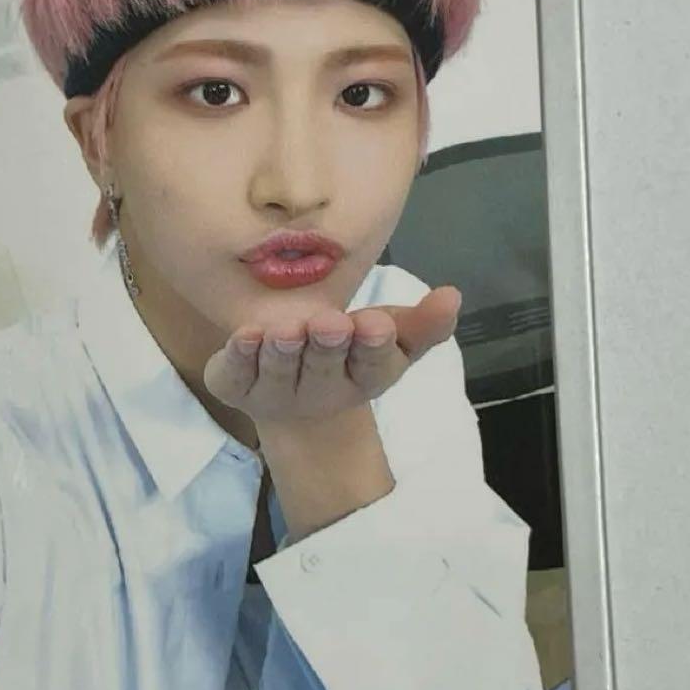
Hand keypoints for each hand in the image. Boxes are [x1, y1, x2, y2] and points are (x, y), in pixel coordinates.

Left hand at [203, 286, 462, 425]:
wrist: (292, 391)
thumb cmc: (349, 352)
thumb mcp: (392, 337)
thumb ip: (423, 322)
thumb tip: (453, 295)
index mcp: (363, 377)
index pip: (372, 366)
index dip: (372, 346)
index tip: (375, 324)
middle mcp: (319, 390)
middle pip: (323, 368)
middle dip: (326, 346)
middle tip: (329, 323)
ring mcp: (274, 393)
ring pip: (279, 371)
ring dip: (282, 351)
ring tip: (285, 330)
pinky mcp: (235, 386)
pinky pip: (236, 373)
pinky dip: (240, 355)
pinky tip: (245, 336)